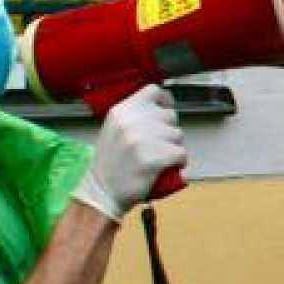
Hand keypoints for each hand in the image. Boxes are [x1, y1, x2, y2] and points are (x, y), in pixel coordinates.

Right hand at [72, 85, 185, 218]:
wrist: (101, 193)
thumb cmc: (111, 163)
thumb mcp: (115, 129)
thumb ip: (135, 115)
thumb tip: (163, 106)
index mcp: (121, 111)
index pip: (154, 91)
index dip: (164, 103)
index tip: (164, 115)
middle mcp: (131, 121)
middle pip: (170, 115)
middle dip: (169, 131)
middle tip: (156, 146)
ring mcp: (142, 140)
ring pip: (178, 135)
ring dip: (174, 148)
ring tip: (157, 158)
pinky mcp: (154, 158)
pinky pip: (181, 154)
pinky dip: (178, 163)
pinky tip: (165, 168)